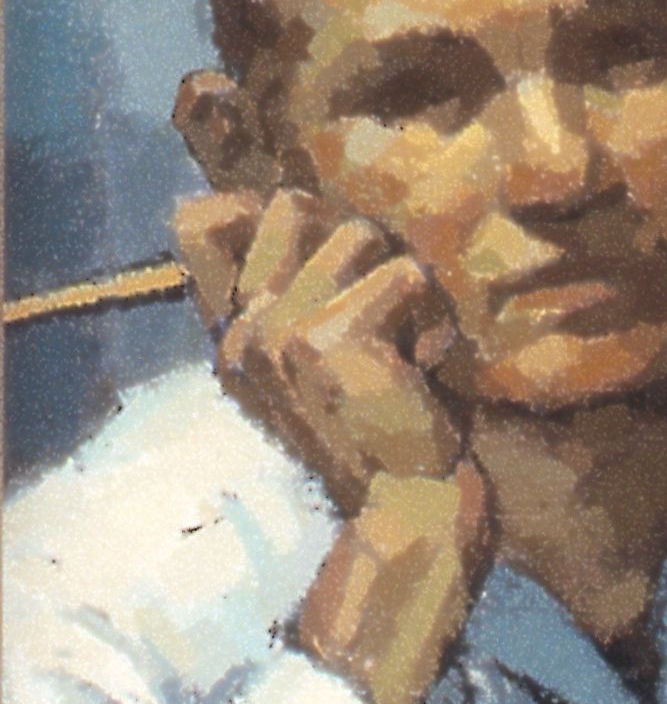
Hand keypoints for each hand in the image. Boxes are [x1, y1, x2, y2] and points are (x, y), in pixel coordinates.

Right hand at [174, 189, 464, 515]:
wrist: (407, 501)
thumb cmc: (381, 423)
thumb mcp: (324, 353)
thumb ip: (295, 286)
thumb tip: (274, 203)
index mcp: (236, 335)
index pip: (199, 222)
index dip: (260, 215)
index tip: (320, 271)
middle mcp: (244, 331)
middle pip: (290, 205)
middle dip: (353, 245)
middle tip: (378, 314)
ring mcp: (277, 332)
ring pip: (357, 233)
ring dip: (399, 282)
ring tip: (403, 344)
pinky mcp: (327, 339)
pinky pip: (405, 275)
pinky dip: (429, 316)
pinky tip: (419, 366)